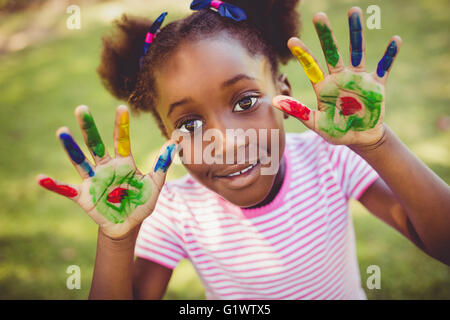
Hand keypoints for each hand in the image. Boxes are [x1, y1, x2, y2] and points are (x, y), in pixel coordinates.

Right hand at [36, 105, 178, 239]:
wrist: (129, 225)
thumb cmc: (141, 202)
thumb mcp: (155, 184)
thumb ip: (163, 164)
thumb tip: (175, 143)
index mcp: (123, 163)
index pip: (122, 140)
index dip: (121, 125)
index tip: (121, 107)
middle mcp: (106, 167)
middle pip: (96, 145)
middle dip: (89, 128)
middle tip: (82, 109)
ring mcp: (93, 180)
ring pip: (80, 161)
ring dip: (71, 148)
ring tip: (62, 132)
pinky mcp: (84, 196)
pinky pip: (66, 190)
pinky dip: (54, 185)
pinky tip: (40, 178)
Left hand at [273, 7, 400, 146]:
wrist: (360, 138)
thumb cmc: (336, 131)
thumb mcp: (315, 123)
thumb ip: (298, 111)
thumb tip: (274, 101)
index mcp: (324, 86)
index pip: (311, 66)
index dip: (302, 54)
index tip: (291, 41)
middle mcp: (340, 77)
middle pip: (332, 52)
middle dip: (326, 35)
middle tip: (319, 16)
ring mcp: (359, 79)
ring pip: (356, 52)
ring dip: (355, 33)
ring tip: (354, 11)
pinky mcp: (376, 85)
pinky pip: (384, 67)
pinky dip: (389, 56)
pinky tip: (395, 40)